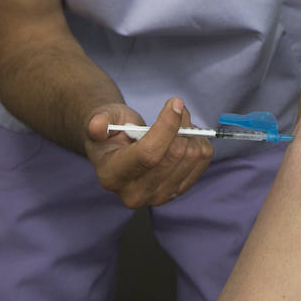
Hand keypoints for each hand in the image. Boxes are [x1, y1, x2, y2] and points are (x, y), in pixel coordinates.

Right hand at [84, 97, 212, 207]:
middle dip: (181, 125)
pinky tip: (185, 136)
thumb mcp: (101, 120)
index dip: (166, 126)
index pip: (148, 154)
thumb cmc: (111, 131)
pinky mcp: (178, 191)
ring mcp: (158, 197)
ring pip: (191, 158)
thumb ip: (99, 122)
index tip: (175, 103)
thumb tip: (97, 125)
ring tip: (179, 121)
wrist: (120, 148)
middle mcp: (135, 194)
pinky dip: (199, 142)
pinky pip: (202, 162)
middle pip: (173, 156)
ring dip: (192, 132)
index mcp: (112, 176)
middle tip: (177, 106)